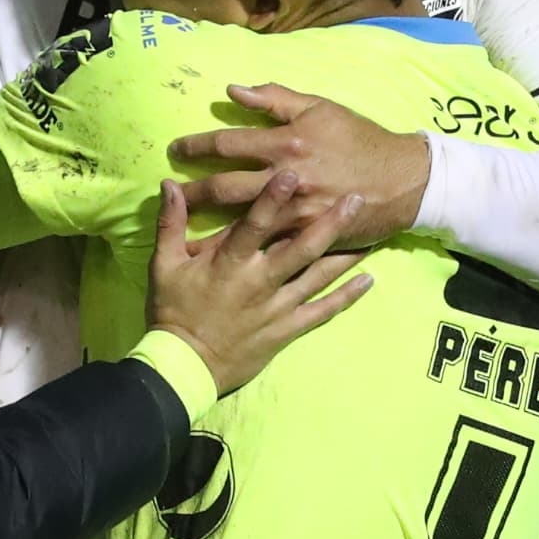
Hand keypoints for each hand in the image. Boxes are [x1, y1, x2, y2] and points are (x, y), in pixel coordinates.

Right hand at [145, 177, 373, 395]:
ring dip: (347, 255)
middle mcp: (260, 281)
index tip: (294, 172)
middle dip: (331, 222)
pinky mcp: (287, 330)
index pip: (255, 224)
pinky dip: (346, 298)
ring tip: (375, 233)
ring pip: (319, 277)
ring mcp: (277, 307)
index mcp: (230, 263)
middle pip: (301, 247)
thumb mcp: (164, 265)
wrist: (184, 366)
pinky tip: (368, 281)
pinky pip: (322, 312)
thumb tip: (168, 184)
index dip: (273, 198)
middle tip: (357, 197)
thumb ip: (170, 223)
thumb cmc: (172, 311)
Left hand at [166, 85, 424, 248]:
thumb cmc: (360, 139)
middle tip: (171, 195)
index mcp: (287, 143)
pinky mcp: (309, 239)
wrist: (403, 180)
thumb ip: (275, 98)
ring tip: (182, 238)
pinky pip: (270, 250)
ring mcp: (297, 214)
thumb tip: (234, 91)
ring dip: (209, 232)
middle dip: (193, 192)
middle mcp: (287, 180)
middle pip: (226, 188)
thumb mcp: (320, 108)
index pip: (228, 144)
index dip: (197, 147)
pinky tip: (223, 264)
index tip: (175, 150)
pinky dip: (245, 257)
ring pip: (242, 225)